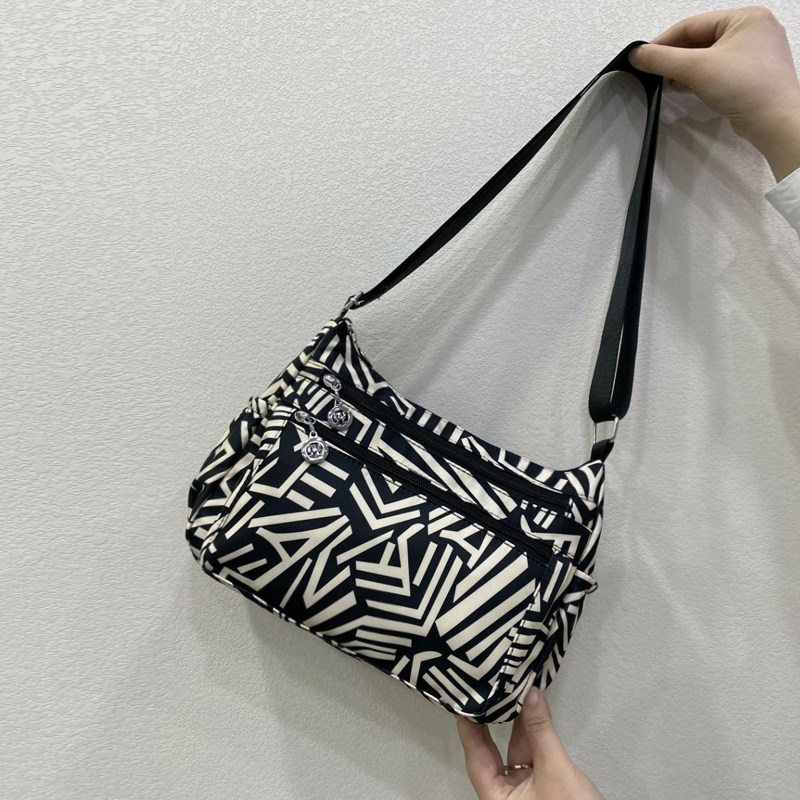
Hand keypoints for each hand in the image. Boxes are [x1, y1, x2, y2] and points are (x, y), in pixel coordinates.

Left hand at [456, 686, 603, 799]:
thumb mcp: (555, 770)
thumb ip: (541, 731)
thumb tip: (530, 696)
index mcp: (496, 799)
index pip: (475, 757)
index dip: (469, 728)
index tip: (466, 701)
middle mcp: (506, 796)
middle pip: (492, 753)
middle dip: (493, 722)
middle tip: (488, 691)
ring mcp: (524, 792)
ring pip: (514, 752)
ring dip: (518, 725)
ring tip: (515, 693)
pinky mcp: (542, 789)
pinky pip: (531, 757)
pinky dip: (533, 735)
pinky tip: (534, 713)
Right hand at [628, 5, 799, 181]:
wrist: (773, 120)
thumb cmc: (747, 87)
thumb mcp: (697, 68)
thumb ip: (663, 59)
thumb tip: (637, 54)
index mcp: (746, 17)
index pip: (693, 25)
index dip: (664, 41)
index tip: (644, 56)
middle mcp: (753, 31)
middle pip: (700, 40)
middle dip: (674, 57)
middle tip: (653, 72)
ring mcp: (753, 54)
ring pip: (708, 56)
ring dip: (684, 69)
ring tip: (666, 82)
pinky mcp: (751, 76)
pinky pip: (718, 70)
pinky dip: (698, 78)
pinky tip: (684, 87)